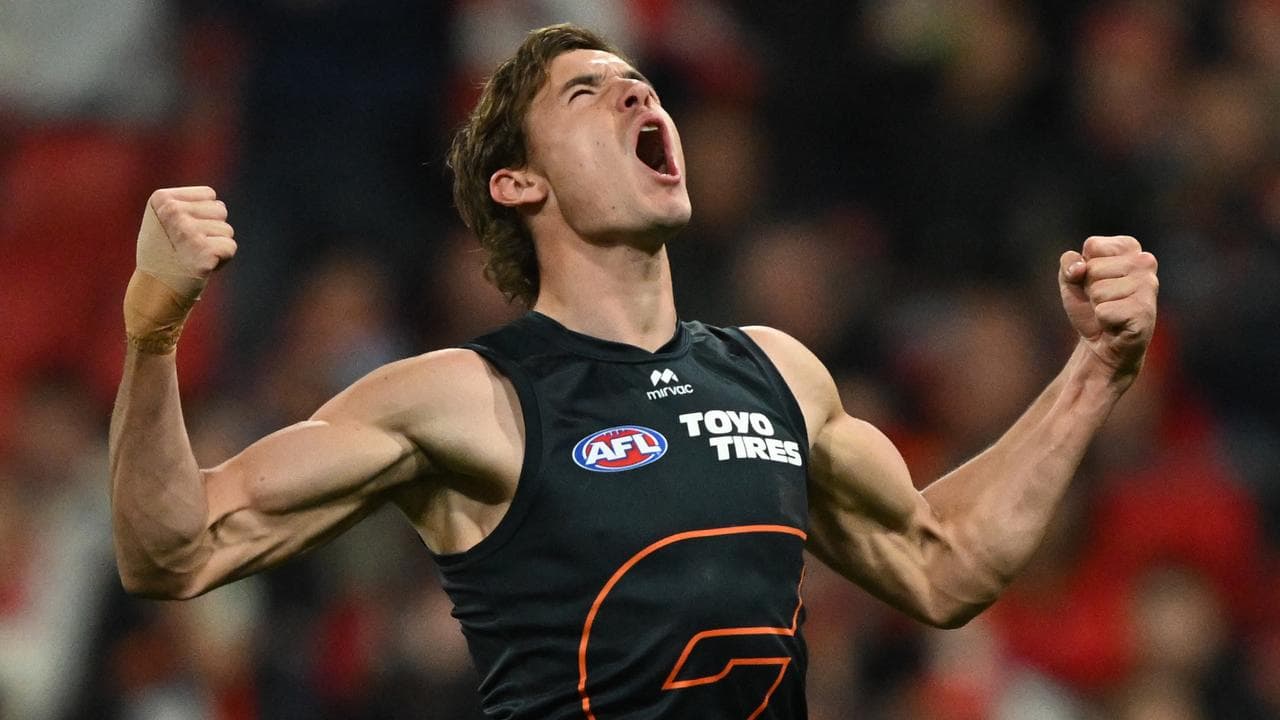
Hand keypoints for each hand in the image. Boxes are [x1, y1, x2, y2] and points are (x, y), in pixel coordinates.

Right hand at [124, 187, 236, 351]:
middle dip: (212, 229)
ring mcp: (188, 232)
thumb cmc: (162, 255)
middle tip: (189, 247)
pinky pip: (230, 247)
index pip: (209, 195)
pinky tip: (202, 267)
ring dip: (216, 245)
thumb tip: (214, 199)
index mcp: (162, 199)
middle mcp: (173, 212)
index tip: (182, 232)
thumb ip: (184, 204)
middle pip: (221, 210)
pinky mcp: (203, 252)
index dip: (203, 215)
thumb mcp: (162, 221)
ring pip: (227, 230)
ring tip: (193, 257)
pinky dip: (222, 260)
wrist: (155, 292)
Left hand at [1059, 235, 1158, 381]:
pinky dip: (1103, 320)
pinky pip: (1105, 311)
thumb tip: (1079, 268)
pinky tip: (1116, 324)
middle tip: (1103, 301)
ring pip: (1098, 290)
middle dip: (1090, 288)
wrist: (1102, 343)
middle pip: (1093, 268)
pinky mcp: (1145, 311)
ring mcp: (1149, 286)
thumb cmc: (1089, 306)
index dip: (1084, 267)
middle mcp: (1145, 262)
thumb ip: (1068, 262)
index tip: (1096, 281)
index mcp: (1130, 247)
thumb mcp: (1071, 279)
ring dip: (1097, 305)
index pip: (1093, 246)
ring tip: (1111, 311)